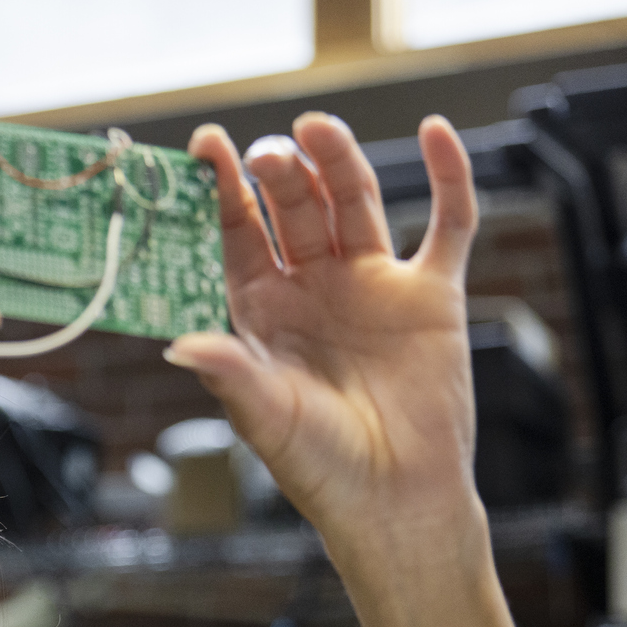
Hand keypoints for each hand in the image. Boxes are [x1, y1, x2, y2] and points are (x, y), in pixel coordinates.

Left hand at [169, 115, 482, 560]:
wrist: (393, 498)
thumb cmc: (319, 466)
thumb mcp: (265, 416)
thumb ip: (230, 373)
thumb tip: (178, 345)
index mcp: (262, 312)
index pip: (237, 235)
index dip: (220, 192)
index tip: (203, 146)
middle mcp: (313, 289)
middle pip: (293, 210)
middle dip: (277, 176)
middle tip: (264, 151)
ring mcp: (372, 285)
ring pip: (354, 203)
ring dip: (337, 162)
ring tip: (315, 128)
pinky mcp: (430, 294)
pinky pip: (446, 223)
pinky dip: (448, 177)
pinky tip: (438, 133)